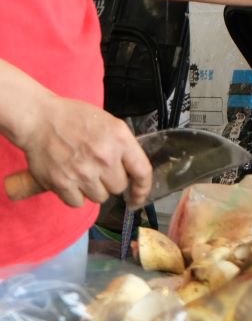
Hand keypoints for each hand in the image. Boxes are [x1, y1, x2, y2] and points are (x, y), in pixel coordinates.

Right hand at [13, 91, 151, 208]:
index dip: (143, 188)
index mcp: (120, 140)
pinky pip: (77, 202)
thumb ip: (123, 146)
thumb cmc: (74, 118)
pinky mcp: (62, 184)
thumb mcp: (110, 123)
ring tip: (83, 173)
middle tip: (99, 170)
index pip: (142, 171)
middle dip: (111, 181)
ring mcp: (83, 172)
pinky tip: (71, 180)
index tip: (139, 195)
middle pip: (119, 187)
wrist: (39, 120)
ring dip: (94, 190)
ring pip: (100, 197)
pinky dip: (75, 196)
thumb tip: (132, 169)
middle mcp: (104, 158)